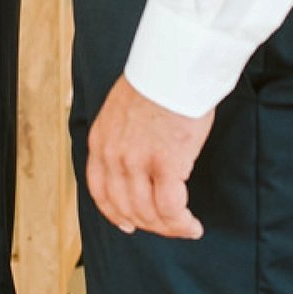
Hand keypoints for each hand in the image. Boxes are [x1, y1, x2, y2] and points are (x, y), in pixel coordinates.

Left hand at [86, 75, 210, 237]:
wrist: (173, 65)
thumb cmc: (157, 81)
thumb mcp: (121, 108)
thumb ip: (121, 134)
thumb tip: (134, 152)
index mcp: (100, 140)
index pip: (99, 190)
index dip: (114, 213)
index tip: (128, 224)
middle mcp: (112, 155)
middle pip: (125, 207)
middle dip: (148, 224)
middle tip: (168, 227)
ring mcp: (136, 161)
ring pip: (148, 213)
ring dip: (168, 228)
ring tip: (186, 228)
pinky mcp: (165, 164)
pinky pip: (170, 208)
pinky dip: (181, 223)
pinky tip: (193, 225)